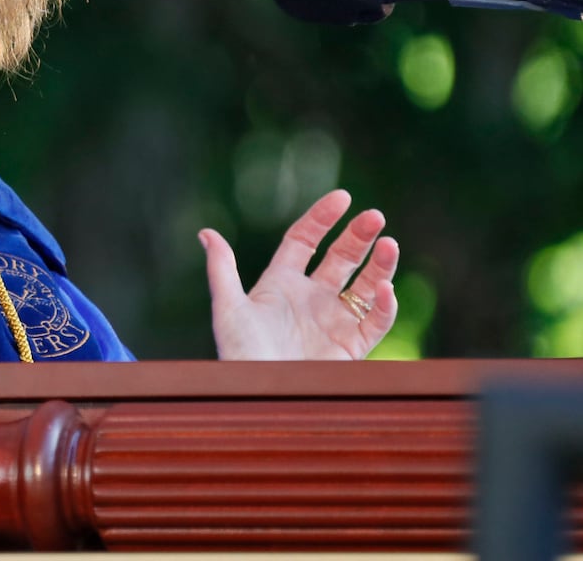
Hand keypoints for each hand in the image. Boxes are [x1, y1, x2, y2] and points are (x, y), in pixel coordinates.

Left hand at [199, 189, 397, 359]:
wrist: (260, 397)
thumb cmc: (240, 354)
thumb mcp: (229, 308)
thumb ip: (222, 269)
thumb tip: (205, 232)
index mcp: (281, 282)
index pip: (304, 239)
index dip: (322, 217)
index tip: (343, 197)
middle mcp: (311, 297)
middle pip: (341, 257)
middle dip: (358, 235)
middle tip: (375, 216)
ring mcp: (333, 320)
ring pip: (366, 285)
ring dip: (380, 265)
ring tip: (389, 244)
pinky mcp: (351, 346)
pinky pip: (375, 321)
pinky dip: (385, 306)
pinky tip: (385, 290)